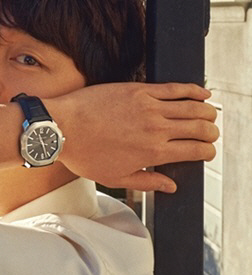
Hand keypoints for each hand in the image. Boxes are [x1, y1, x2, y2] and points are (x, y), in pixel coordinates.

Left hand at [50, 82, 218, 192]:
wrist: (62, 127)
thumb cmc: (84, 154)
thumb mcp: (115, 177)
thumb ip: (147, 182)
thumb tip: (171, 186)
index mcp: (153, 153)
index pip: (194, 151)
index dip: (207, 152)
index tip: (207, 153)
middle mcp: (157, 129)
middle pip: (199, 128)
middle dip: (211, 133)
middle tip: (211, 135)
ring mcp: (150, 107)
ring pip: (192, 107)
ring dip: (207, 112)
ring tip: (210, 116)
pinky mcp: (140, 90)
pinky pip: (175, 88)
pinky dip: (194, 90)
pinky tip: (203, 93)